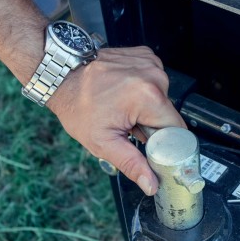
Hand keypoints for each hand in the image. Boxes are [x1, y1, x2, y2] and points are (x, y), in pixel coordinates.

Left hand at [46, 46, 185, 195]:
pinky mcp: (146, 56)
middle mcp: (153, 75)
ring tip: (124, 109)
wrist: (61, 75)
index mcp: (147, 96)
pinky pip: (156, 83)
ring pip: (163, 100)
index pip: (177, 130)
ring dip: (148, 109)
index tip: (151, 149)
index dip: (166, 144)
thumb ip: (132, 165)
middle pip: (170, 115)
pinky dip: (144, 92)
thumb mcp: (103, 143)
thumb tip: (152, 184)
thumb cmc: (77, 106)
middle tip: (128, 127)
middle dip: (153, 127)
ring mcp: (150, 62)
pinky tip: (125, 94)